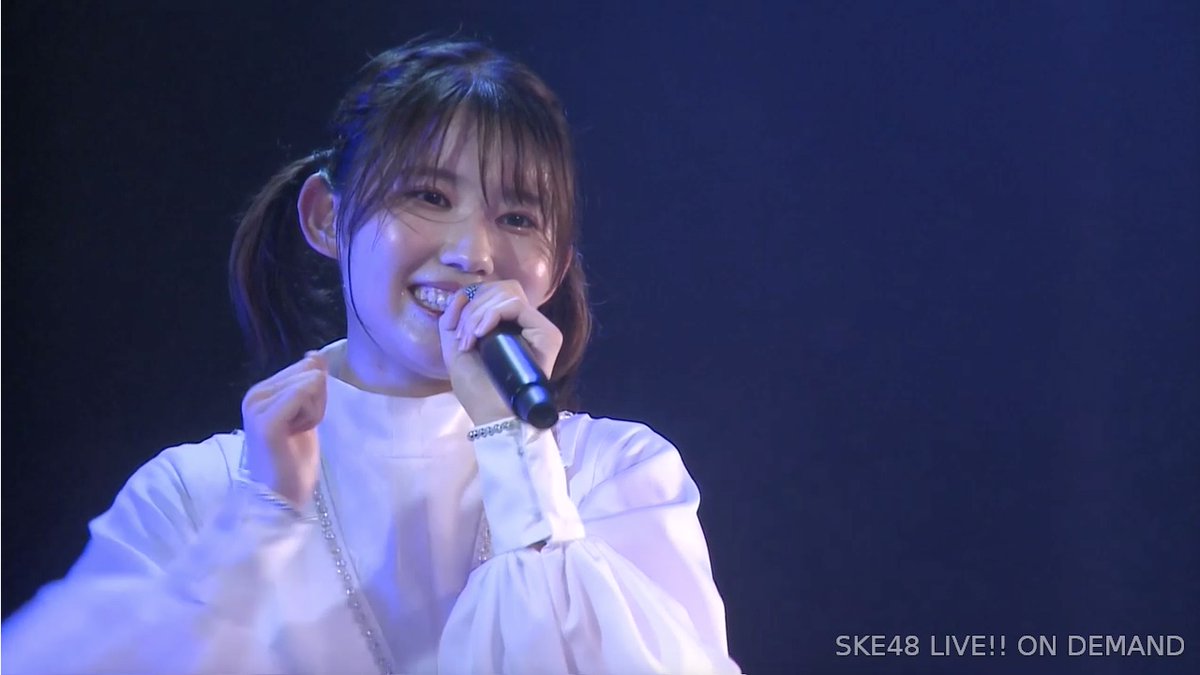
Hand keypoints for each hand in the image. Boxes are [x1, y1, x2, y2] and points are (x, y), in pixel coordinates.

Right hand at [240, 352, 327, 506]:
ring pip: (310, 382)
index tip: (303, 421)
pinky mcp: (266, 419)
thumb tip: (315, 355)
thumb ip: (310, 385)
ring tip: (296, 433)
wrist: (282, 496)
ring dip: (315, 411)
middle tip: (301, 429)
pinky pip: (302, 393)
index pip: (306, 366)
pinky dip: (311, 414)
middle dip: (318, 401)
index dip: (317, 394)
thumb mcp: (308, 413)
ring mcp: (257, 406)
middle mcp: (255, 393)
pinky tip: (297, 433)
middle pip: (310, 372)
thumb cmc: (294, 460)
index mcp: (262, 391)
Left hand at [437, 281, 562, 424]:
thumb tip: (460, 294)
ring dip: (478, 313)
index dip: (470, 301)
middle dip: (472, 306)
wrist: (494, 416)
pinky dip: (491, 314)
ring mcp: (538, 329)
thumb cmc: (477, 391)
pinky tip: (480, 335)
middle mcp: (525, 324)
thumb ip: (453, 320)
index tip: (455, 330)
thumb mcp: (455, 350)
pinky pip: (515, 305)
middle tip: (462, 337)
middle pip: (500, 287)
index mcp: (507, 325)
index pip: (493, 291)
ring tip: (469, 340)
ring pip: (506, 294)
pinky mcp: (547, 335)